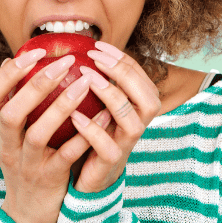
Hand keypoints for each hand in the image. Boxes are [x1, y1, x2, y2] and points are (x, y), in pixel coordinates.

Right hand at [0, 49, 110, 222]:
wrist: (29, 209)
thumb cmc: (22, 158)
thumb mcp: (8, 133)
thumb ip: (10, 100)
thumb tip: (10, 60)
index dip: (6, 76)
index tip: (32, 53)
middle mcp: (6, 147)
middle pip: (11, 114)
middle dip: (36, 85)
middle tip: (64, 62)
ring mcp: (27, 164)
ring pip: (38, 134)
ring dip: (61, 106)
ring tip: (85, 82)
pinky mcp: (50, 178)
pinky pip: (67, 155)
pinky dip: (84, 134)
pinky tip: (102, 114)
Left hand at [69, 41, 161, 192]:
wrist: (88, 176)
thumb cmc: (92, 133)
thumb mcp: (99, 104)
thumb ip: (99, 82)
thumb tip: (80, 48)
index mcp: (137, 109)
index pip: (140, 78)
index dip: (122, 60)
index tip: (97, 46)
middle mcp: (138, 125)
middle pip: (148, 98)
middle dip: (123, 74)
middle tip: (95, 58)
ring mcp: (126, 145)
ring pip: (132, 121)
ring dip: (110, 96)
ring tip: (86, 78)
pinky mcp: (109, 163)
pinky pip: (107, 147)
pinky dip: (92, 129)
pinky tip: (73, 115)